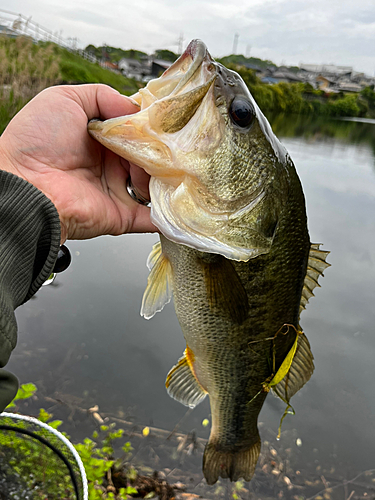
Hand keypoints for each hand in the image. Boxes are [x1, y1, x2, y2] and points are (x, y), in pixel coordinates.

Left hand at [0, 84, 156, 242]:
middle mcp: (109, 165)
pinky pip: (149, 218)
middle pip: (148, 158)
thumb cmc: (36, 141)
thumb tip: (135, 108)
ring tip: (168, 168)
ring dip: (165, 177)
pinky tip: (182, 201)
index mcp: (98, 139)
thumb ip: (102, 96)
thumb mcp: (64, 98)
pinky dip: (167, 214)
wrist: (25, 184)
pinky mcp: (120, 216)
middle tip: (164, 147)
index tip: (165, 123)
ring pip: (153, 185)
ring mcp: (115, 191)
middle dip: (159, 152)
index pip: (135, 132)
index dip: (150, 128)